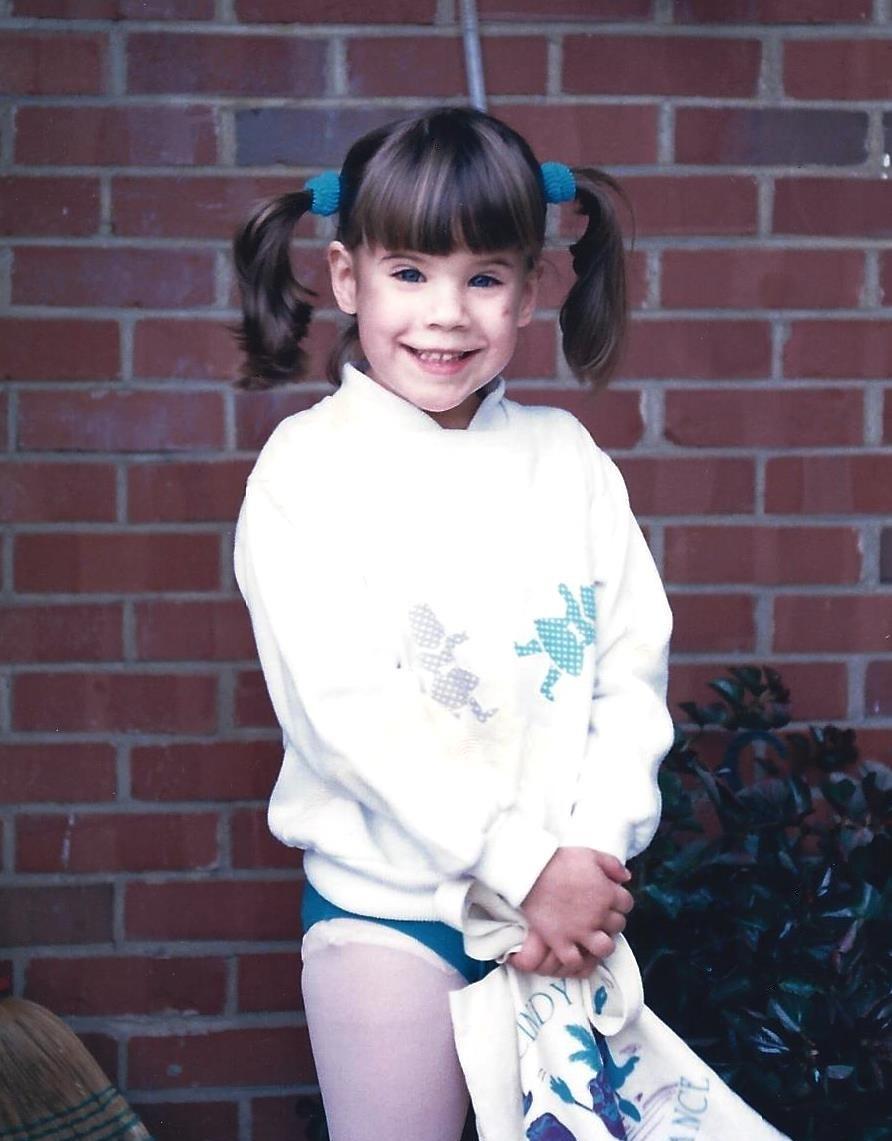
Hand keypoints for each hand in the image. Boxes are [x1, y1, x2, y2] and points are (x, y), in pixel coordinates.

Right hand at [512, 848, 633, 974]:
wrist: (531, 872)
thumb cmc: (560, 860)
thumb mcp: (590, 854)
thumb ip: (613, 865)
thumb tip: (626, 878)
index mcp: (607, 893)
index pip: (627, 903)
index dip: (619, 901)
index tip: (609, 899)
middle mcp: (598, 915)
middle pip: (618, 925)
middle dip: (611, 920)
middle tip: (599, 916)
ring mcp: (579, 931)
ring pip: (604, 949)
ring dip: (601, 944)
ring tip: (592, 937)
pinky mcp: (560, 941)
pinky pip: (575, 960)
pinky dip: (576, 959)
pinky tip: (573, 950)